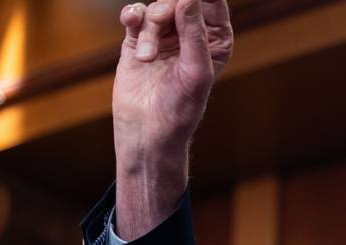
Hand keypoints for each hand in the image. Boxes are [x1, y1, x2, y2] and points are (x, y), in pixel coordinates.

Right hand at [113, 0, 232, 239]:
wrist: (147, 131)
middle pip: (183, 0)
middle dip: (170, 8)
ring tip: (147, 58)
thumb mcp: (195, 71)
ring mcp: (164, 35)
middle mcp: (192, 34)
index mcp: (215, 40)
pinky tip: (130, 21)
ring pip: (158, 8)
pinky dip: (132, 15)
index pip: (213, 4)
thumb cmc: (180, 108)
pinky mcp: (138, 40)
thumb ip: (194, 33)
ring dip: (150, 28)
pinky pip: (136, 14)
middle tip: (161, 20)